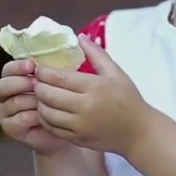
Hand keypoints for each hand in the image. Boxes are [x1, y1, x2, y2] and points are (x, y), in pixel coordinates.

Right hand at [0, 58, 70, 155]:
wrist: (62, 128)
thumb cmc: (58, 101)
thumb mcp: (55, 82)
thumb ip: (51, 68)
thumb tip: (67, 43)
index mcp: (12, 79)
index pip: (7, 69)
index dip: (17, 66)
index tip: (32, 66)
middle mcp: (4, 95)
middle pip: (2, 86)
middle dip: (19, 83)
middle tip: (36, 83)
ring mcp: (4, 112)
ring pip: (12, 102)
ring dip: (30, 100)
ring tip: (45, 100)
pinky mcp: (10, 128)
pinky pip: (18, 119)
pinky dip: (32, 116)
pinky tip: (44, 115)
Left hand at [35, 35, 151, 155]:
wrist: (138, 132)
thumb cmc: (128, 99)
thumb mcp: (115, 72)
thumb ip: (96, 53)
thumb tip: (80, 36)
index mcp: (94, 87)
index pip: (59, 77)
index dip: (43, 72)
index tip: (39, 68)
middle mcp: (85, 107)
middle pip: (49, 95)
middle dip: (38, 86)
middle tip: (36, 81)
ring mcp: (80, 125)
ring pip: (47, 113)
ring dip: (39, 103)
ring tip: (41, 95)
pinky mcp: (77, 139)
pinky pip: (52, 128)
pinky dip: (45, 118)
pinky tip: (48, 111)